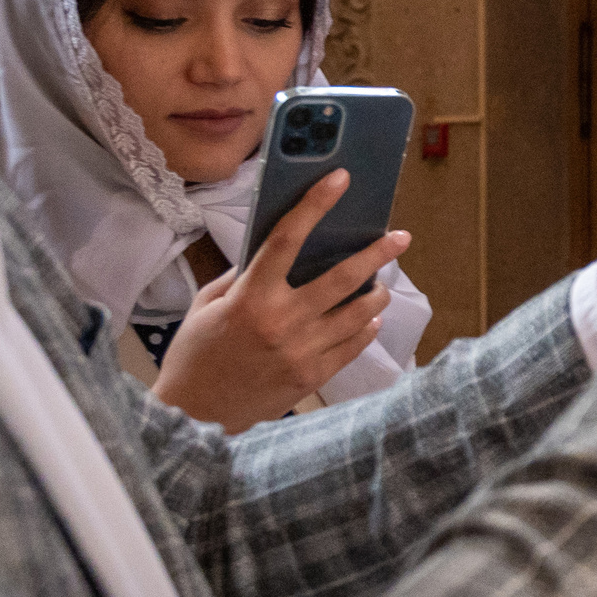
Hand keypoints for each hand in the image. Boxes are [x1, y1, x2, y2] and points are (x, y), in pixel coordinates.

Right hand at [150, 170, 407, 432]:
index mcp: (250, 297)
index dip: (314, 206)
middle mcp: (282, 321)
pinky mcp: (313, 378)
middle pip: (341, 278)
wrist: (195, 416)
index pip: (287, 239)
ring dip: (375, 294)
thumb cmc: (195, 355)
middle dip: (376, 254)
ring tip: (382, 283)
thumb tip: (274, 252)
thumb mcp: (207, 306)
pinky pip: (352, 346)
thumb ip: (241, 278)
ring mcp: (302, 352)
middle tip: (400, 237)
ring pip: (357, 315)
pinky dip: (365, 329)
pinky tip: (368, 318)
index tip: (340, 180)